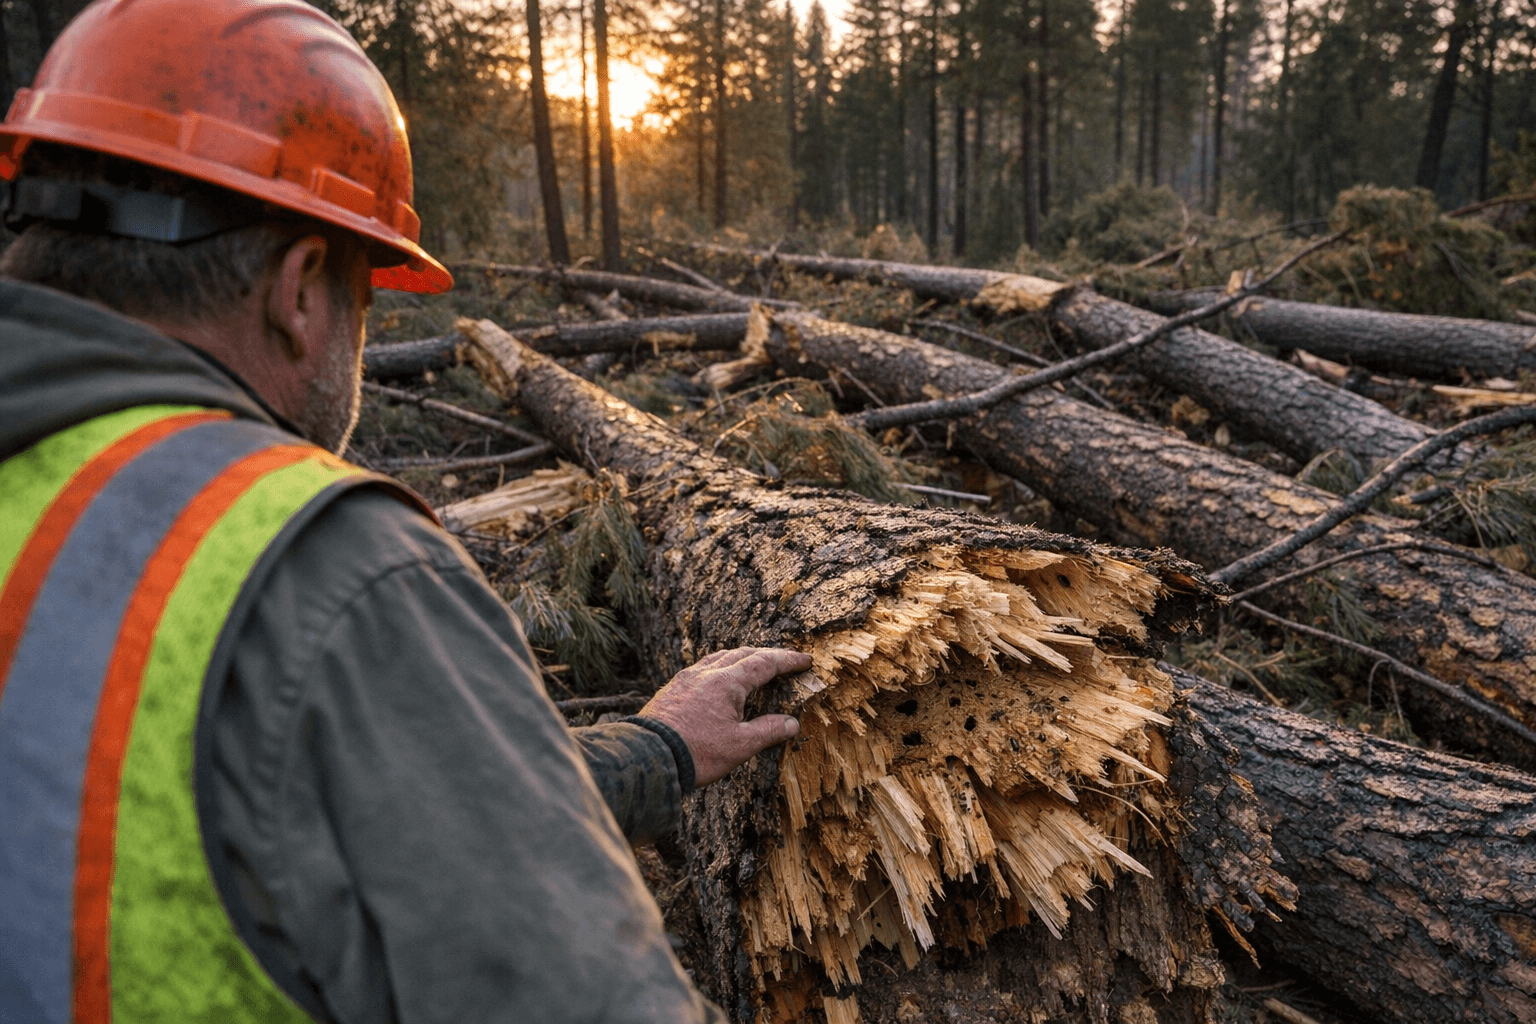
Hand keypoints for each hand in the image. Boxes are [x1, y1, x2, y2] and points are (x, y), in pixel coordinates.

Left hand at [639, 647, 811, 787]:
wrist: (648, 757)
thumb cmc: (696, 753)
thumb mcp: (740, 746)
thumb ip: (768, 731)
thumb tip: (792, 723)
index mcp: (726, 682)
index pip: (764, 663)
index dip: (787, 660)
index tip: (805, 660)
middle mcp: (705, 673)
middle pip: (742, 654)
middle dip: (766, 655)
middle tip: (784, 661)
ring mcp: (686, 678)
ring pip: (719, 657)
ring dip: (741, 658)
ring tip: (753, 665)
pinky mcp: (672, 689)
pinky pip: (701, 667)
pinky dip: (719, 667)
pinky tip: (718, 680)